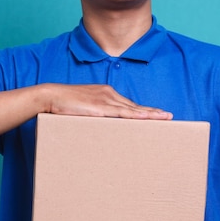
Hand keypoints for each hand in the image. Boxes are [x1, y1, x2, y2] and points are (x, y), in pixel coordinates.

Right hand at [42, 83, 172, 119]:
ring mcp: (105, 99)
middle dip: (153, 111)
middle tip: (169, 116)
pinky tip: (146, 118)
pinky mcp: (100, 107)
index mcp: (106, 94)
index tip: (156, 114)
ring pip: (132, 109)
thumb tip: (102, 127)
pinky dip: (135, 115)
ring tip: (164, 118)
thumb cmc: (63, 105)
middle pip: (135, 105)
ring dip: (149, 114)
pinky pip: (121, 112)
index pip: (129, 104)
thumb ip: (94, 115)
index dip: (143, 110)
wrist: (50, 96)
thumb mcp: (83, 109)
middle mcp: (109, 94)